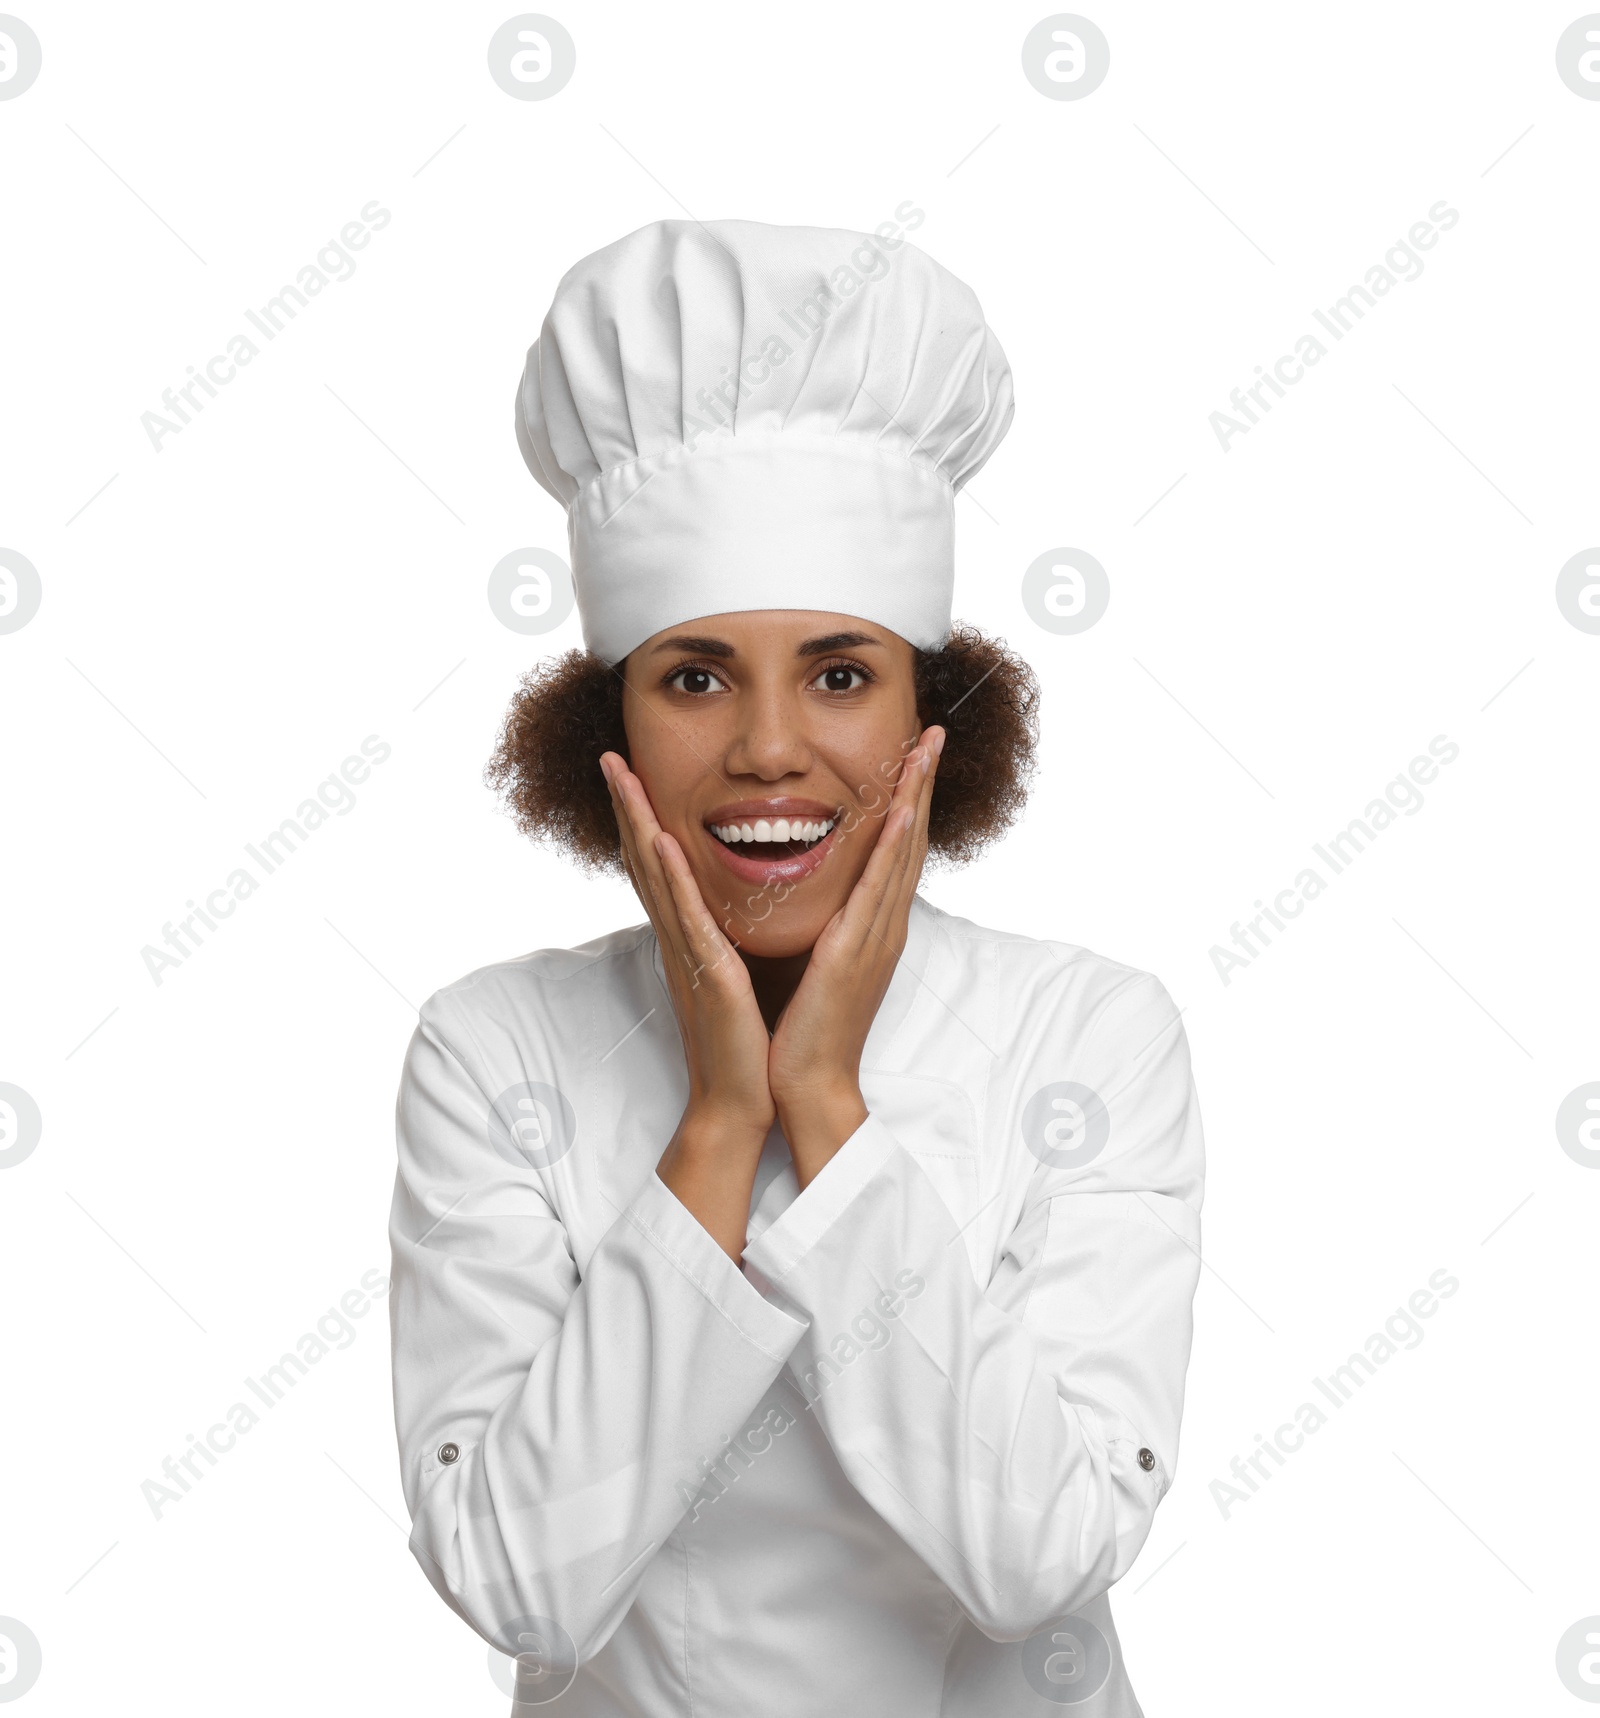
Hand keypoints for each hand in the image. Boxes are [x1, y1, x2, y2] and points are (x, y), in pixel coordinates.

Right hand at [601, 753, 775, 1146]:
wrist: (742, 1100)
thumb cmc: (746, 1041)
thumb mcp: (735, 975)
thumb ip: (725, 938)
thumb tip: (729, 910)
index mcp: (691, 936)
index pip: (660, 865)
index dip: (643, 816)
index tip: (632, 771)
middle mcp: (680, 937)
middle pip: (645, 858)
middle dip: (627, 806)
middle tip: (609, 755)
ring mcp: (689, 953)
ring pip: (656, 876)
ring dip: (638, 822)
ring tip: (622, 775)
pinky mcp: (709, 973)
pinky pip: (687, 917)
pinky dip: (670, 877)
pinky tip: (659, 840)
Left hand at [767, 726, 942, 1184]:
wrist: (804, 1084)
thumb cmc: (802, 1028)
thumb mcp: (813, 962)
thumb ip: (820, 926)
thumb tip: (810, 896)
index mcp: (871, 928)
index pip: (895, 850)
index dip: (908, 800)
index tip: (912, 754)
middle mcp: (883, 926)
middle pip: (910, 840)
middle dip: (922, 784)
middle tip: (933, 733)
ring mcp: (876, 938)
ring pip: (902, 853)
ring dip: (915, 797)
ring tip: (924, 750)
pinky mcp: (856, 953)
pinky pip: (877, 890)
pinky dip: (891, 847)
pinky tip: (899, 810)